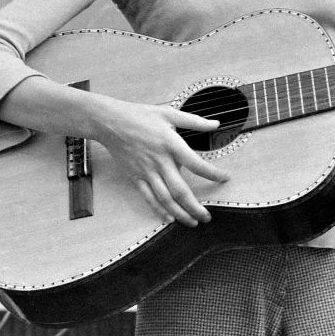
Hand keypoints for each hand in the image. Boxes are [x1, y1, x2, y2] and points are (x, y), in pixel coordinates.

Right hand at [97, 101, 230, 226]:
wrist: (110, 122)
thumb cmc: (140, 115)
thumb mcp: (169, 113)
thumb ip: (194, 121)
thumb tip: (216, 124)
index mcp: (171, 144)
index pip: (196, 164)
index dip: (212, 173)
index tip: (224, 178)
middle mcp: (160, 161)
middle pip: (180, 190)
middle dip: (195, 207)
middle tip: (208, 217)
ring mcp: (146, 171)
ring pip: (165, 199)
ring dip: (180, 213)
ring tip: (193, 222)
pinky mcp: (135, 177)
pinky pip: (148, 197)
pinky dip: (159, 210)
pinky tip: (169, 218)